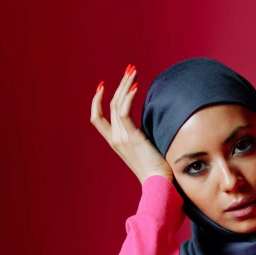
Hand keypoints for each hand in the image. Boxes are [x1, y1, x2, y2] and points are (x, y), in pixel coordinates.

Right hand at [90, 65, 173, 184]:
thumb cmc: (157, 168)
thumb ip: (142, 135)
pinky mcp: (132, 137)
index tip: (102, 86)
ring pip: (117, 104)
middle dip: (119, 84)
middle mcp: (115, 138)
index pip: (97, 118)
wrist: (158, 184)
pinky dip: (129, 97)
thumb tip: (152, 120)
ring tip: (134, 72)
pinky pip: (125, 112)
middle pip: (110, 105)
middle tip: (130, 70)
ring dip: (125, 85)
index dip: (97, 101)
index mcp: (115, 141)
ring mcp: (121, 138)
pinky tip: (136, 86)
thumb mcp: (145, 148)